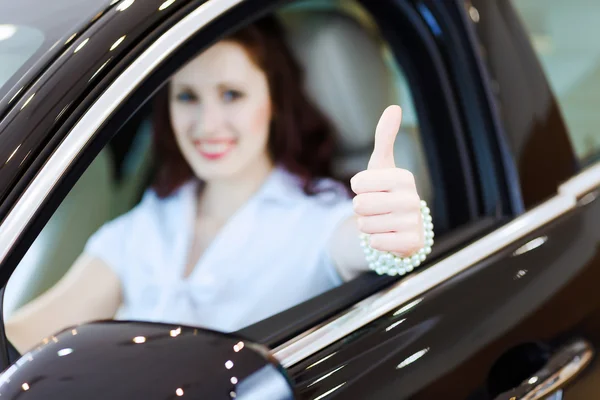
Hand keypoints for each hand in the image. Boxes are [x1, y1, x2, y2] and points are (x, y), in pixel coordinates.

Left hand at [350, 105, 423, 255]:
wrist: (402, 229)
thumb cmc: (387, 192)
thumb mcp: (382, 165)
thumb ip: (385, 137)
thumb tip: (394, 107)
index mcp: (404, 177)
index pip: (357, 184)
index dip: (358, 189)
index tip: (372, 190)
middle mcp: (413, 199)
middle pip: (360, 206)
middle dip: (361, 210)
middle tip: (376, 209)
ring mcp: (414, 223)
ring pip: (365, 226)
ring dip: (368, 226)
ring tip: (382, 222)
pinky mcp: (412, 244)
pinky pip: (375, 243)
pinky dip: (376, 242)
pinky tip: (388, 237)